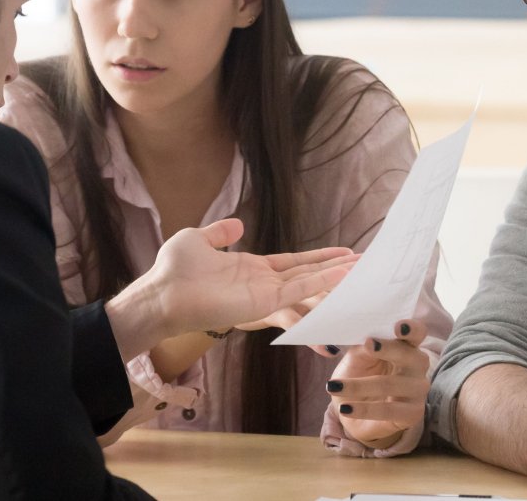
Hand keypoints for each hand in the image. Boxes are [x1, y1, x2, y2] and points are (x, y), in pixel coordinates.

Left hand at [143, 218, 354, 335]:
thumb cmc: (174, 271)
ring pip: (308, 283)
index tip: (342, 253)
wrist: (162, 293)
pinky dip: (320, 282)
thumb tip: (237, 224)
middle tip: (364, 263)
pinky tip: (341, 274)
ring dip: (334, 276)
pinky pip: (297, 290)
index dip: (318, 258)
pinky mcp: (263, 302)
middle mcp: (263, 282)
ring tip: (362, 270)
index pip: (293, 262)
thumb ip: (220, 234)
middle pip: (307, 273)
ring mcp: (265, 294)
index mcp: (251, 268)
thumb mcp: (198, 240)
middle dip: (335, 268)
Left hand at [327, 319, 430, 448]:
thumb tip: (368, 340)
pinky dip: (364, 409)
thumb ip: (363, 347)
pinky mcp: (412, 414)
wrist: (350, 410)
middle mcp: (417, 367)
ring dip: (360, 385)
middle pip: (411, 356)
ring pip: (391, 384)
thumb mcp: (355, 358)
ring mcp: (417, 391)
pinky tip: (346, 408)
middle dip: (389, 349)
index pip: (417, 333)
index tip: (398, 327)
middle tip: (368, 345)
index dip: (411, 329)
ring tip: (334, 386)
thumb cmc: (358, 376)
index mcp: (406, 346)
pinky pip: (388, 410)